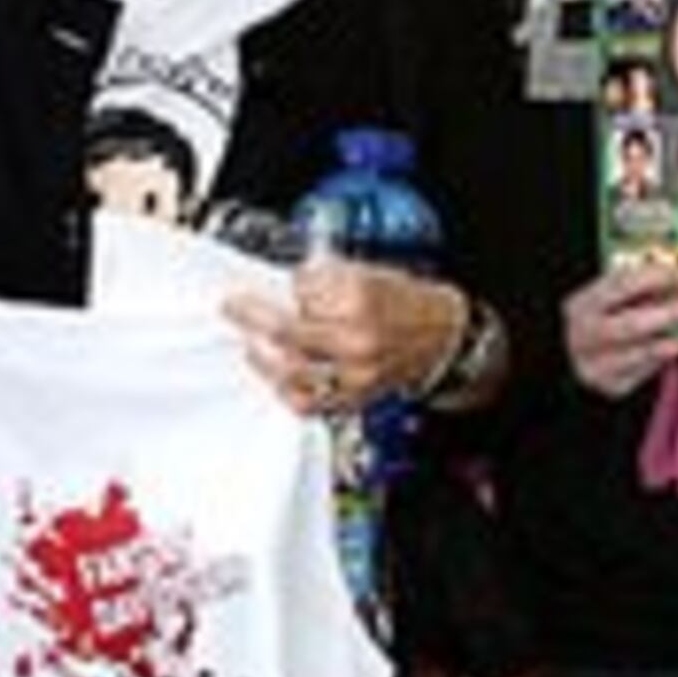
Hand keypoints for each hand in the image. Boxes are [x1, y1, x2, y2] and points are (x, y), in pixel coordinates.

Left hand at [225, 263, 465, 416]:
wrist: (442, 336)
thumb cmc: (407, 304)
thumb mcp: (371, 273)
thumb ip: (327, 278)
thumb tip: (289, 284)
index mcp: (361, 298)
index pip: (301, 288)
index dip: (288, 285)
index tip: (275, 282)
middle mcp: (356, 337)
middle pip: (286, 330)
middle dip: (253, 317)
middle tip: (234, 309)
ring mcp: (354, 372)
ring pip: (291, 371)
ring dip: (263, 358)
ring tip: (252, 346)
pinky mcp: (354, 397)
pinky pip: (309, 403)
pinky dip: (286, 392)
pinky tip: (278, 378)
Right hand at [563, 257, 677, 400]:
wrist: (578, 356)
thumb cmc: (603, 318)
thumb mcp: (610, 297)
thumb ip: (638, 285)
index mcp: (581, 305)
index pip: (620, 286)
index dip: (654, 277)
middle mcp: (585, 337)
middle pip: (633, 325)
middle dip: (671, 312)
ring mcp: (597, 366)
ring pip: (646, 353)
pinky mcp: (613, 386)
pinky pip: (650, 371)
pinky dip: (672, 357)